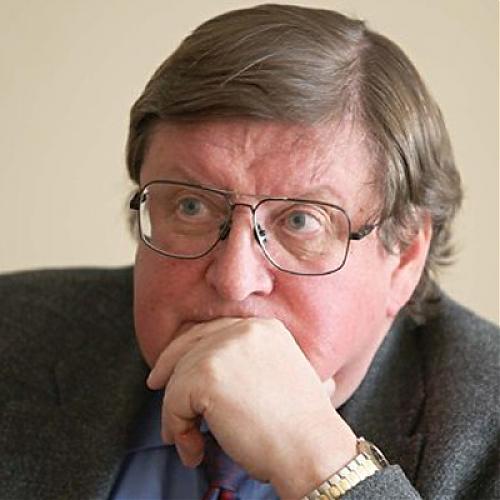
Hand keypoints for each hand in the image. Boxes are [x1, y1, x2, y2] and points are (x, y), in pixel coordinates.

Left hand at [147, 317, 356, 497]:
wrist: (312, 450)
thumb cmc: (300, 426)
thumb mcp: (278, 376)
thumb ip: (247, 363)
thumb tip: (211, 373)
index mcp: (265, 327)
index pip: (213, 330)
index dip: (188, 349)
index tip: (171, 369)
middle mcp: (245, 329)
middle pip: (190, 343)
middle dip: (169, 367)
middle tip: (156, 389)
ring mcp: (224, 348)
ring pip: (180, 375)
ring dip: (177, 411)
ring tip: (189, 441)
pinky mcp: (207, 374)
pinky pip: (173, 401)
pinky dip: (176, 428)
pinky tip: (194, 450)